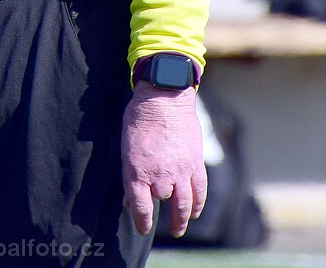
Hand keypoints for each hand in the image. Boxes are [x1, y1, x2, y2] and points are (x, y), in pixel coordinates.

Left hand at [121, 83, 206, 237]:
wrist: (164, 97)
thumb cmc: (139, 118)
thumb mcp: (126, 146)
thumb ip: (128, 174)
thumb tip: (129, 198)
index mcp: (138, 171)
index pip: (141, 208)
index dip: (141, 221)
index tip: (142, 227)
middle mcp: (160, 176)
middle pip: (162, 202)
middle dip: (162, 211)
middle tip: (164, 225)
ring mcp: (180, 171)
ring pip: (184, 204)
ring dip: (182, 219)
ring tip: (180, 228)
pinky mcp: (195, 163)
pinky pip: (199, 190)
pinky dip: (198, 204)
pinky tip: (195, 212)